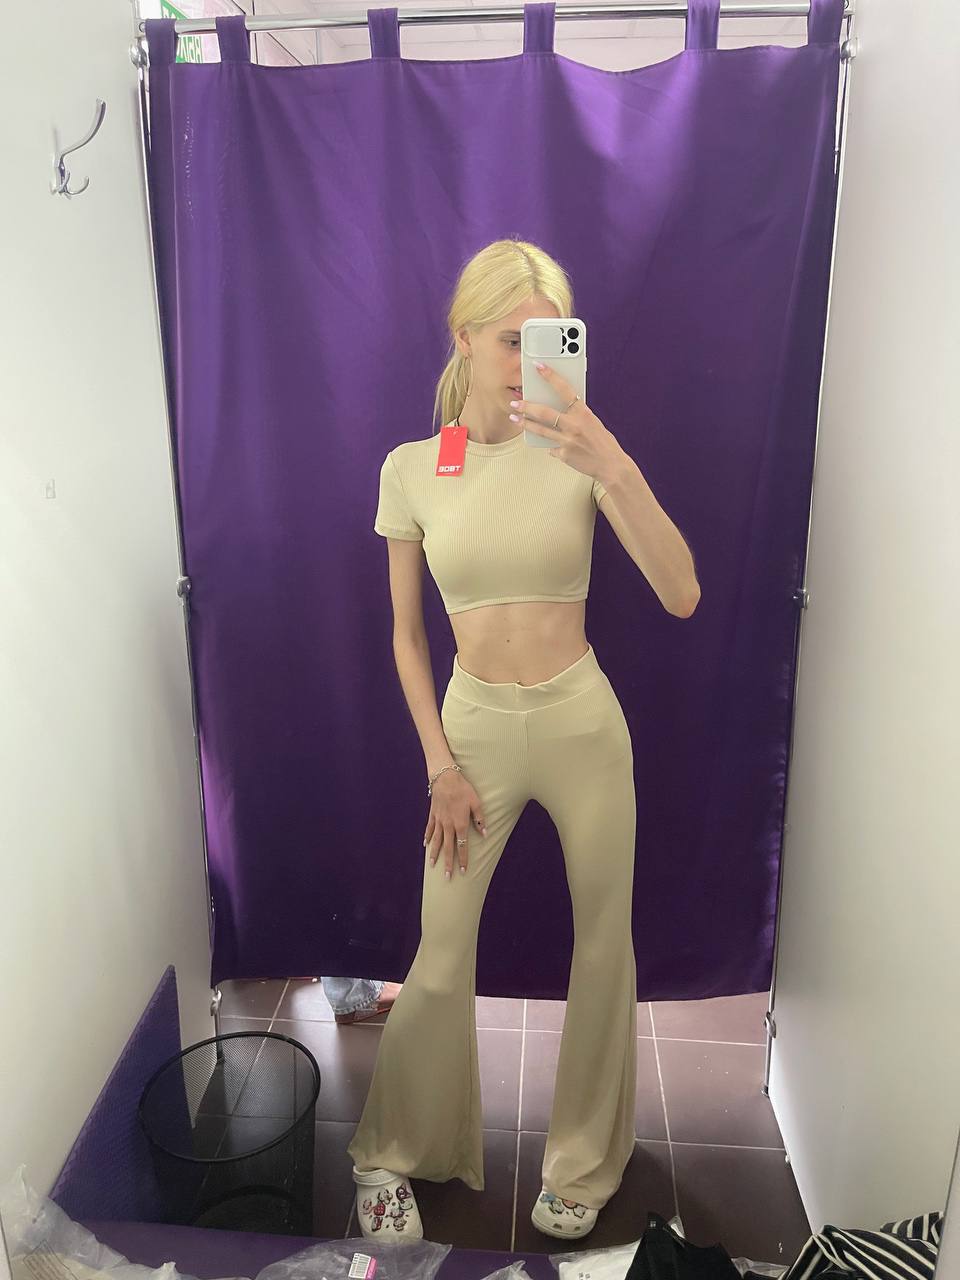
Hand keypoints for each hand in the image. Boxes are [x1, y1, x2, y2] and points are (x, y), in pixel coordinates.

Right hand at [424, 771, 485, 878]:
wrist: (445, 778)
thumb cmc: (463, 789)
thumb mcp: (476, 802)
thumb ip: (480, 819)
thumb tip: (485, 833)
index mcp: (460, 824)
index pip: (462, 846)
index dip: (462, 859)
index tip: (463, 871)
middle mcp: (448, 825)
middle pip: (448, 848)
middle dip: (448, 863)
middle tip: (447, 877)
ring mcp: (439, 820)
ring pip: (436, 841)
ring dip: (435, 854)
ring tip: (432, 865)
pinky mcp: (432, 814)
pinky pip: (429, 828)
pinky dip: (427, 837)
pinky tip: (425, 845)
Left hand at [510, 363, 626, 486]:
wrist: (611, 465)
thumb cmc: (604, 442)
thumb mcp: (593, 422)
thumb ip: (577, 415)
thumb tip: (561, 410)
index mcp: (583, 413)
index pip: (564, 389)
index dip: (550, 376)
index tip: (538, 367)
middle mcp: (574, 425)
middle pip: (544, 413)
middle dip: (527, 407)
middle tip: (516, 403)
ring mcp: (568, 441)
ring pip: (540, 430)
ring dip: (525, 424)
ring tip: (515, 419)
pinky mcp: (564, 454)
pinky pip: (551, 447)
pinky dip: (549, 445)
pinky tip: (546, 444)